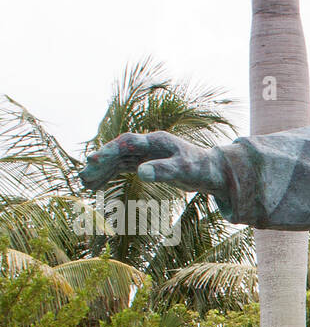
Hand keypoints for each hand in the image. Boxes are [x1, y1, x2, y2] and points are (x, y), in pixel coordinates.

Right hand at [80, 132, 225, 195]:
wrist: (210, 171)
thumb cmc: (200, 168)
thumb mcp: (184, 170)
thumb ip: (164, 170)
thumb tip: (141, 173)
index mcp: (156, 141)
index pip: (127, 142)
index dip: (109, 150)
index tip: (93, 160)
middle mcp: (147, 145)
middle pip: (118, 151)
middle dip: (101, 163)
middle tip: (83, 177)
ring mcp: (145, 153)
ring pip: (118, 160)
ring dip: (101, 170)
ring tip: (84, 183)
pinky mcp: (145, 163)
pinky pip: (122, 167)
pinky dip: (110, 175)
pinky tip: (97, 185)